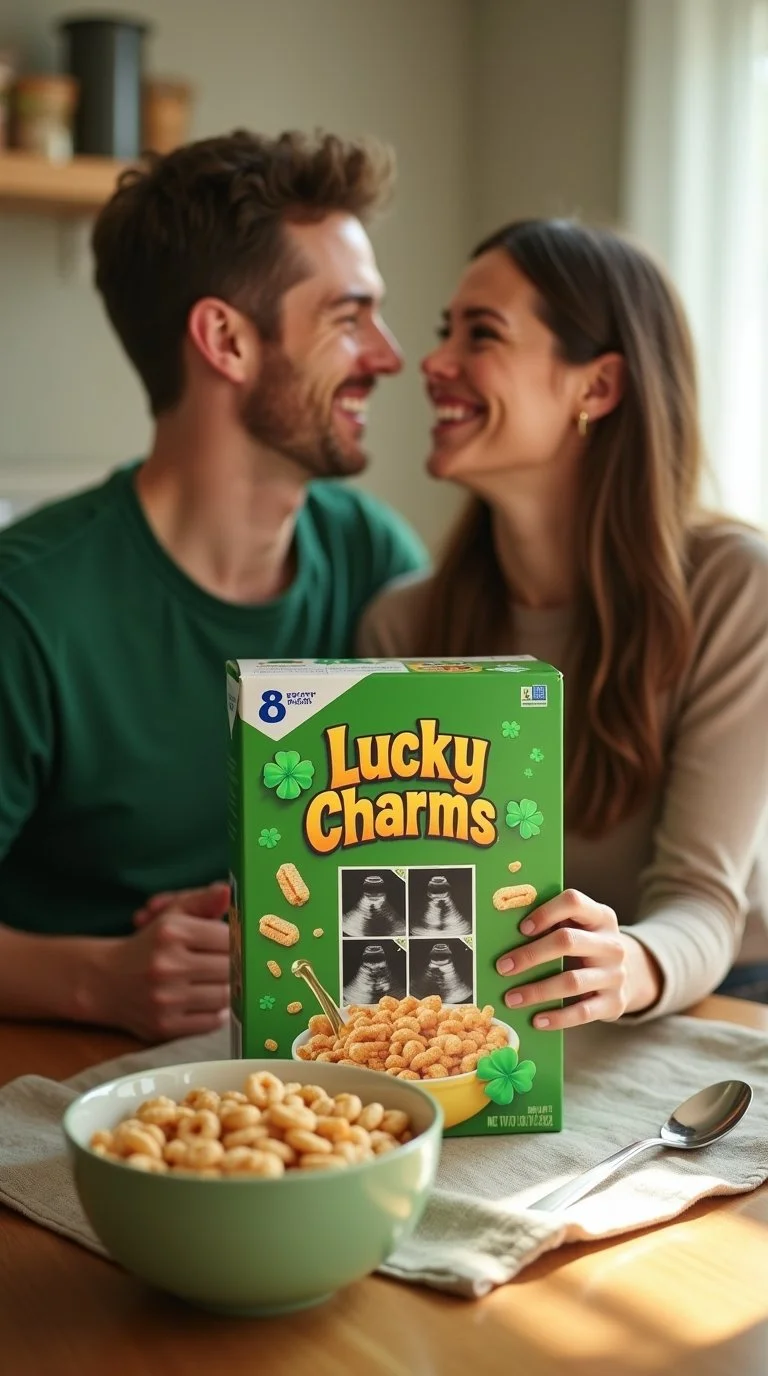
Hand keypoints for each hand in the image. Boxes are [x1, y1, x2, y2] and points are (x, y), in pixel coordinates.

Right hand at [89, 881, 231, 1041]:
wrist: (106, 982)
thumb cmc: (148, 945)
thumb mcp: (171, 915)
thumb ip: (202, 901)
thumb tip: (228, 891)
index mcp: (171, 933)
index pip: (228, 938)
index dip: (237, 942)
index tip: (236, 945)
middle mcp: (167, 965)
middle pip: (229, 968)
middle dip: (235, 966)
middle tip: (232, 965)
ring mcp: (165, 998)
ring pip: (224, 996)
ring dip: (228, 990)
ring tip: (220, 983)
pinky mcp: (164, 1026)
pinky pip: (211, 1022)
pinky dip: (216, 1012)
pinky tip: (207, 1001)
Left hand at [495, 889, 662, 1029]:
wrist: (628, 976)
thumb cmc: (586, 948)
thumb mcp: (579, 929)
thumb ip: (552, 925)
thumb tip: (504, 935)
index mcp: (600, 916)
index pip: (573, 902)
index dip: (545, 912)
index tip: (521, 928)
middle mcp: (612, 944)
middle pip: (567, 941)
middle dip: (530, 954)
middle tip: (502, 967)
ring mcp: (616, 974)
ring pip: (571, 981)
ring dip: (537, 991)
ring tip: (511, 998)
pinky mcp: (614, 1003)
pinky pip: (582, 1012)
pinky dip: (557, 1017)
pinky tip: (536, 1020)